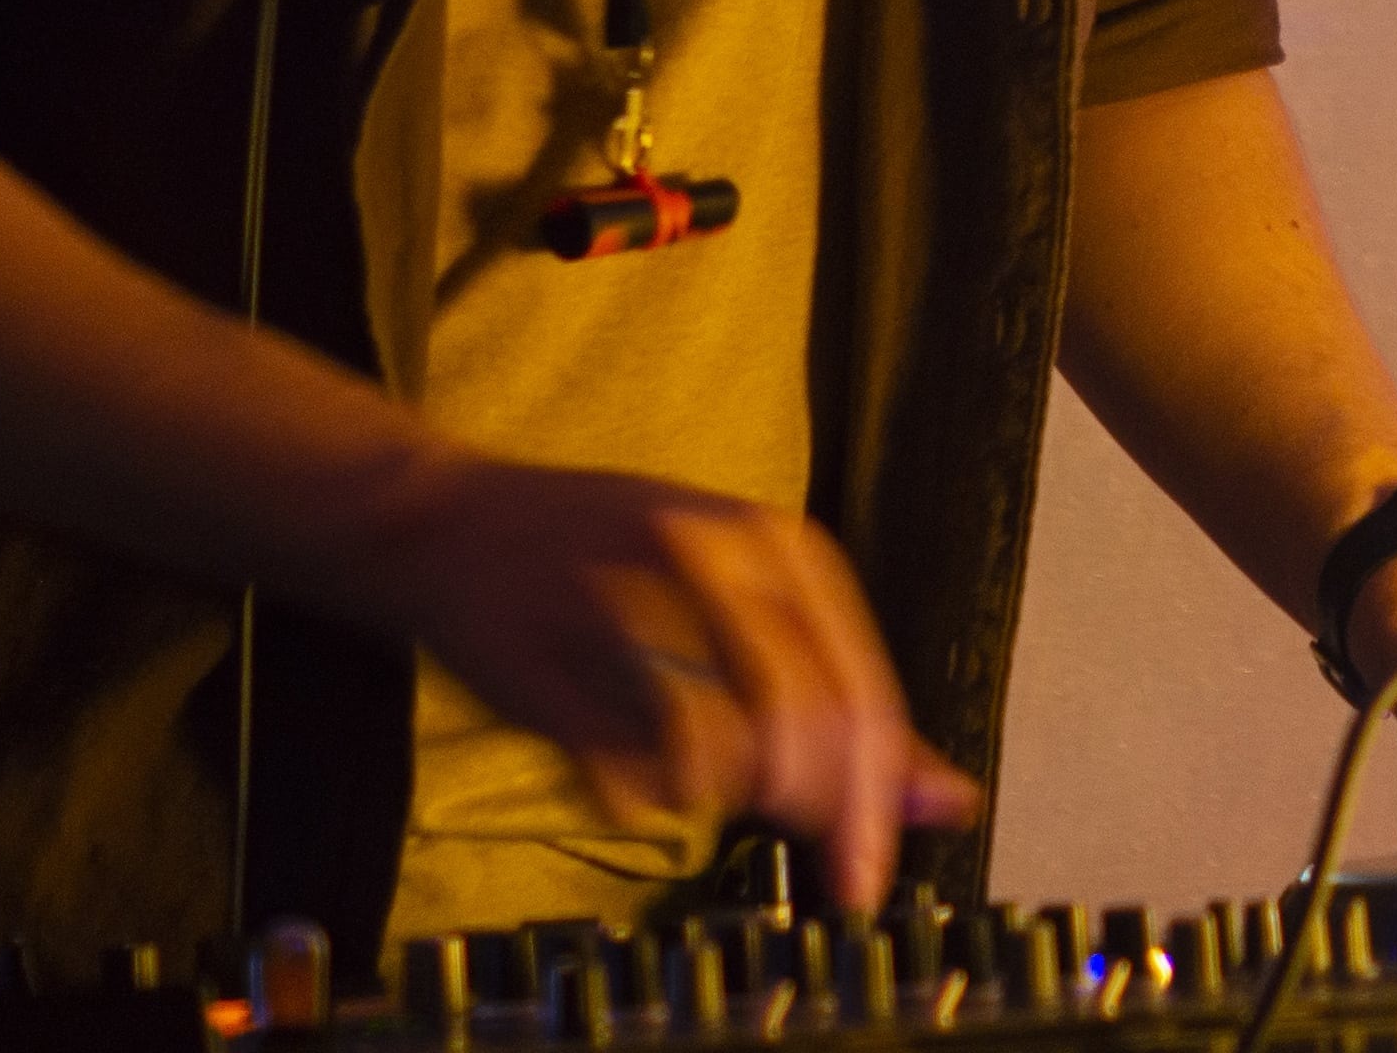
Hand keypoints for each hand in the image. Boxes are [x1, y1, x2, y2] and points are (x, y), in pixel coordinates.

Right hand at [331, 450, 978, 904]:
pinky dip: (643, 799)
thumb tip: (945, 798)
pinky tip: (631, 775)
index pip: (859, 694)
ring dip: (718, 796)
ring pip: (721, 753)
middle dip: (813, 815)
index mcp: (777, 544)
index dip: (875, 802)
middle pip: (804, 728)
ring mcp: (628, 608)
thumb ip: (841, 692)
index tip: (870, 876)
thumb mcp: (749, 594)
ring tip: (696, 779)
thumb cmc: (615, 561)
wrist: (451, 520)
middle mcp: (713, 562)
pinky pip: (628, 774)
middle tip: (798, 853)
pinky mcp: (552, 666)